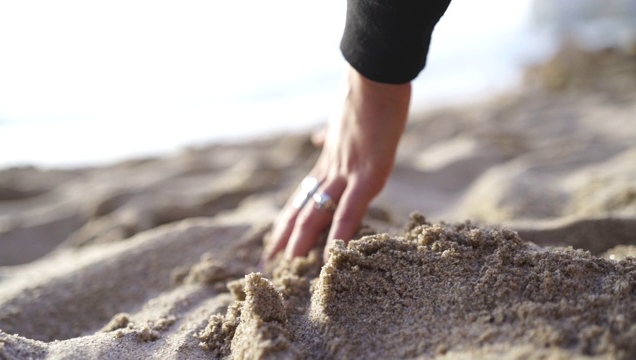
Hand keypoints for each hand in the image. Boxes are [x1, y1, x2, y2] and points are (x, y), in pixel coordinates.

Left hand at [264, 66, 410, 261]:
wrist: (376, 75)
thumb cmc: (367, 92)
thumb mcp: (344, 116)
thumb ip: (331, 131)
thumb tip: (317, 136)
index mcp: (331, 157)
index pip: (306, 192)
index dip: (292, 213)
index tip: (278, 232)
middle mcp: (334, 168)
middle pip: (304, 204)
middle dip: (287, 231)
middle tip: (270, 256)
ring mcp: (349, 172)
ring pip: (318, 209)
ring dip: (302, 236)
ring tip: (287, 259)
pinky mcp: (368, 174)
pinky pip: (350, 209)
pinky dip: (340, 232)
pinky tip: (330, 253)